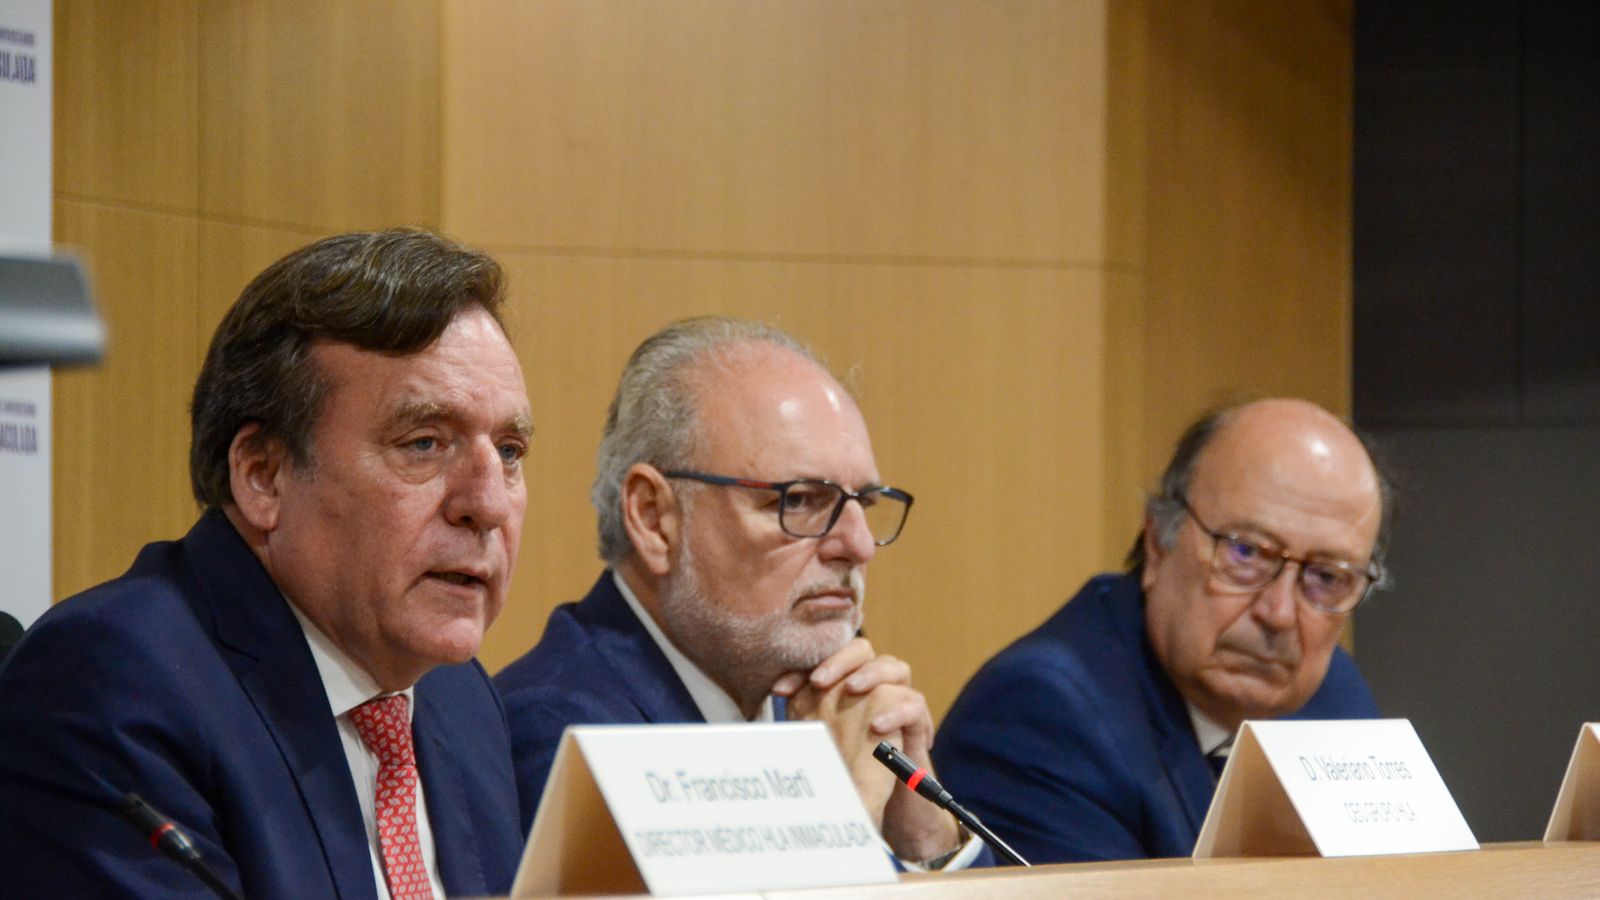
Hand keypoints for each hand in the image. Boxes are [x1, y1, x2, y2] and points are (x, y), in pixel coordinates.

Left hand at [777, 639, 960, 861]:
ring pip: (895, 667)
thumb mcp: (820, 741)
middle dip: (840, 660)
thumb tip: (772, 702)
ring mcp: (899, 701)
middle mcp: (874, 685)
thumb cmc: (852, 766)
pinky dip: (897, 711)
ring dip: (872, 674)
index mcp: (846, 684)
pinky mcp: (917, 724)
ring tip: (852, 688)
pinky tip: (877, 726)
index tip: (781, 691)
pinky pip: (914, 705)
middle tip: (820, 681)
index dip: (801, 669)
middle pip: (862, 651)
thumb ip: (802, 718)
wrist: (889, 800)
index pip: (828, 658)